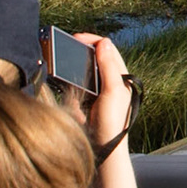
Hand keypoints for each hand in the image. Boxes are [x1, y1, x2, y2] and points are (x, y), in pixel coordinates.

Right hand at [61, 34, 135, 150]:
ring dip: (75, 81)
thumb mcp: (112, 92)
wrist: (105, 149)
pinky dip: (71, 97)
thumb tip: (104, 43)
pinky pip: (74, 92)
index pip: (107, 48)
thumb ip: (109, 68)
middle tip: (66, 55)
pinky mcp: (86, 102)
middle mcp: (110, 80)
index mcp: (120, 75)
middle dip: (80, 58)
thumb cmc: (113, 122)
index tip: (76, 38)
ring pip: (80, 76)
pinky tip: (75, 108)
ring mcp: (97, 91)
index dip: (92, 40)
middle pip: (93, 58)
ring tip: (74, 92)